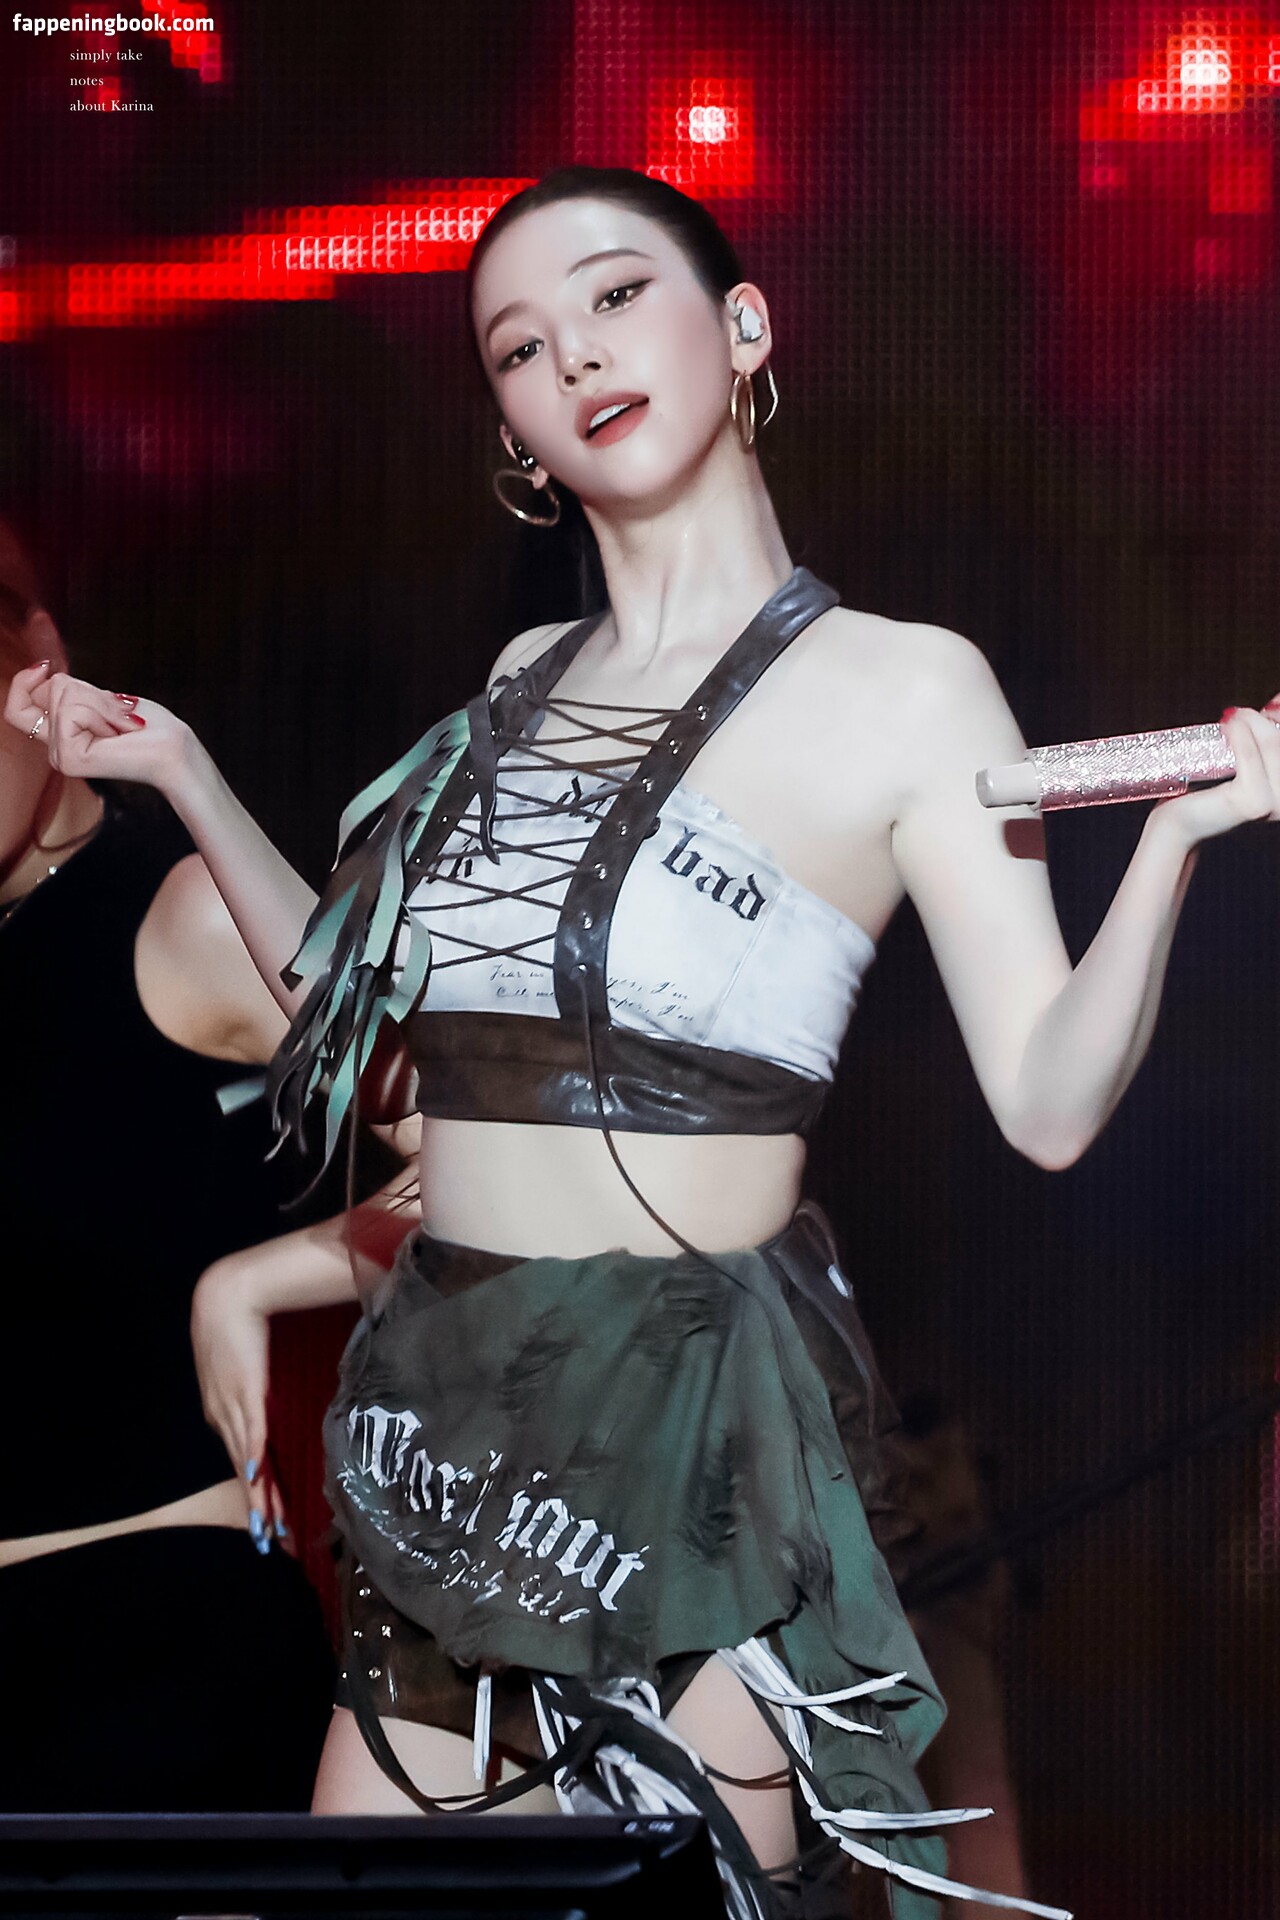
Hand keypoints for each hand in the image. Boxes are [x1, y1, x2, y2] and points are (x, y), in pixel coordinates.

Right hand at [4, 661, 196, 798]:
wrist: (176, 750)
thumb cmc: (152, 728)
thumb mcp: (106, 700)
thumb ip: (73, 692)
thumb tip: (47, 672)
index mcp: (61, 738)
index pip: (17, 708)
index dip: (23, 682)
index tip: (45, 666)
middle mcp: (55, 751)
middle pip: (50, 689)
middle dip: (88, 689)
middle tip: (118, 712)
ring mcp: (61, 757)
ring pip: (62, 695)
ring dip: (100, 701)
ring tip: (122, 724)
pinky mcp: (70, 759)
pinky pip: (71, 710)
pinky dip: (101, 710)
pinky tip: (119, 732)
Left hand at [191, 1253, 288, 1551]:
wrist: (228, 1294)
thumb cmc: (238, 1322)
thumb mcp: (245, 1363)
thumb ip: (259, 1387)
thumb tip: (278, 1405)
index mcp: (223, 1410)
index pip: (242, 1460)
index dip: (254, 1493)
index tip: (266, 1522)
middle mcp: (224, 1415)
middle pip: (243, 1470)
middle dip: (258, 1507)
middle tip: (269, 1539)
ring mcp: (233, 1405)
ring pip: (247, 1461)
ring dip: (259, 1494)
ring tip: (270, 1524)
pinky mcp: (245, 1391)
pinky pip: (252, 1432)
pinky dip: (254, 1457)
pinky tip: (256, 1479)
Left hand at [1155, 700, 1279, 847]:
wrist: (1177, 822)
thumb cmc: (1204, 791)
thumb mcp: (1240, 761)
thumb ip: (1259, 739)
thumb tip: (1275, 704)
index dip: (1279, 720)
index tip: (1270, 707)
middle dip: (1263, 720)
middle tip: (1238, 715)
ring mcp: (1273, 804)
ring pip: (1271, 744)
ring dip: (1250, 724)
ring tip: (1230, 720)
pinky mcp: (1253, 803)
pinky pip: (1250, 755)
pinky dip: (1240, 736)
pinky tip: (1228, 726)